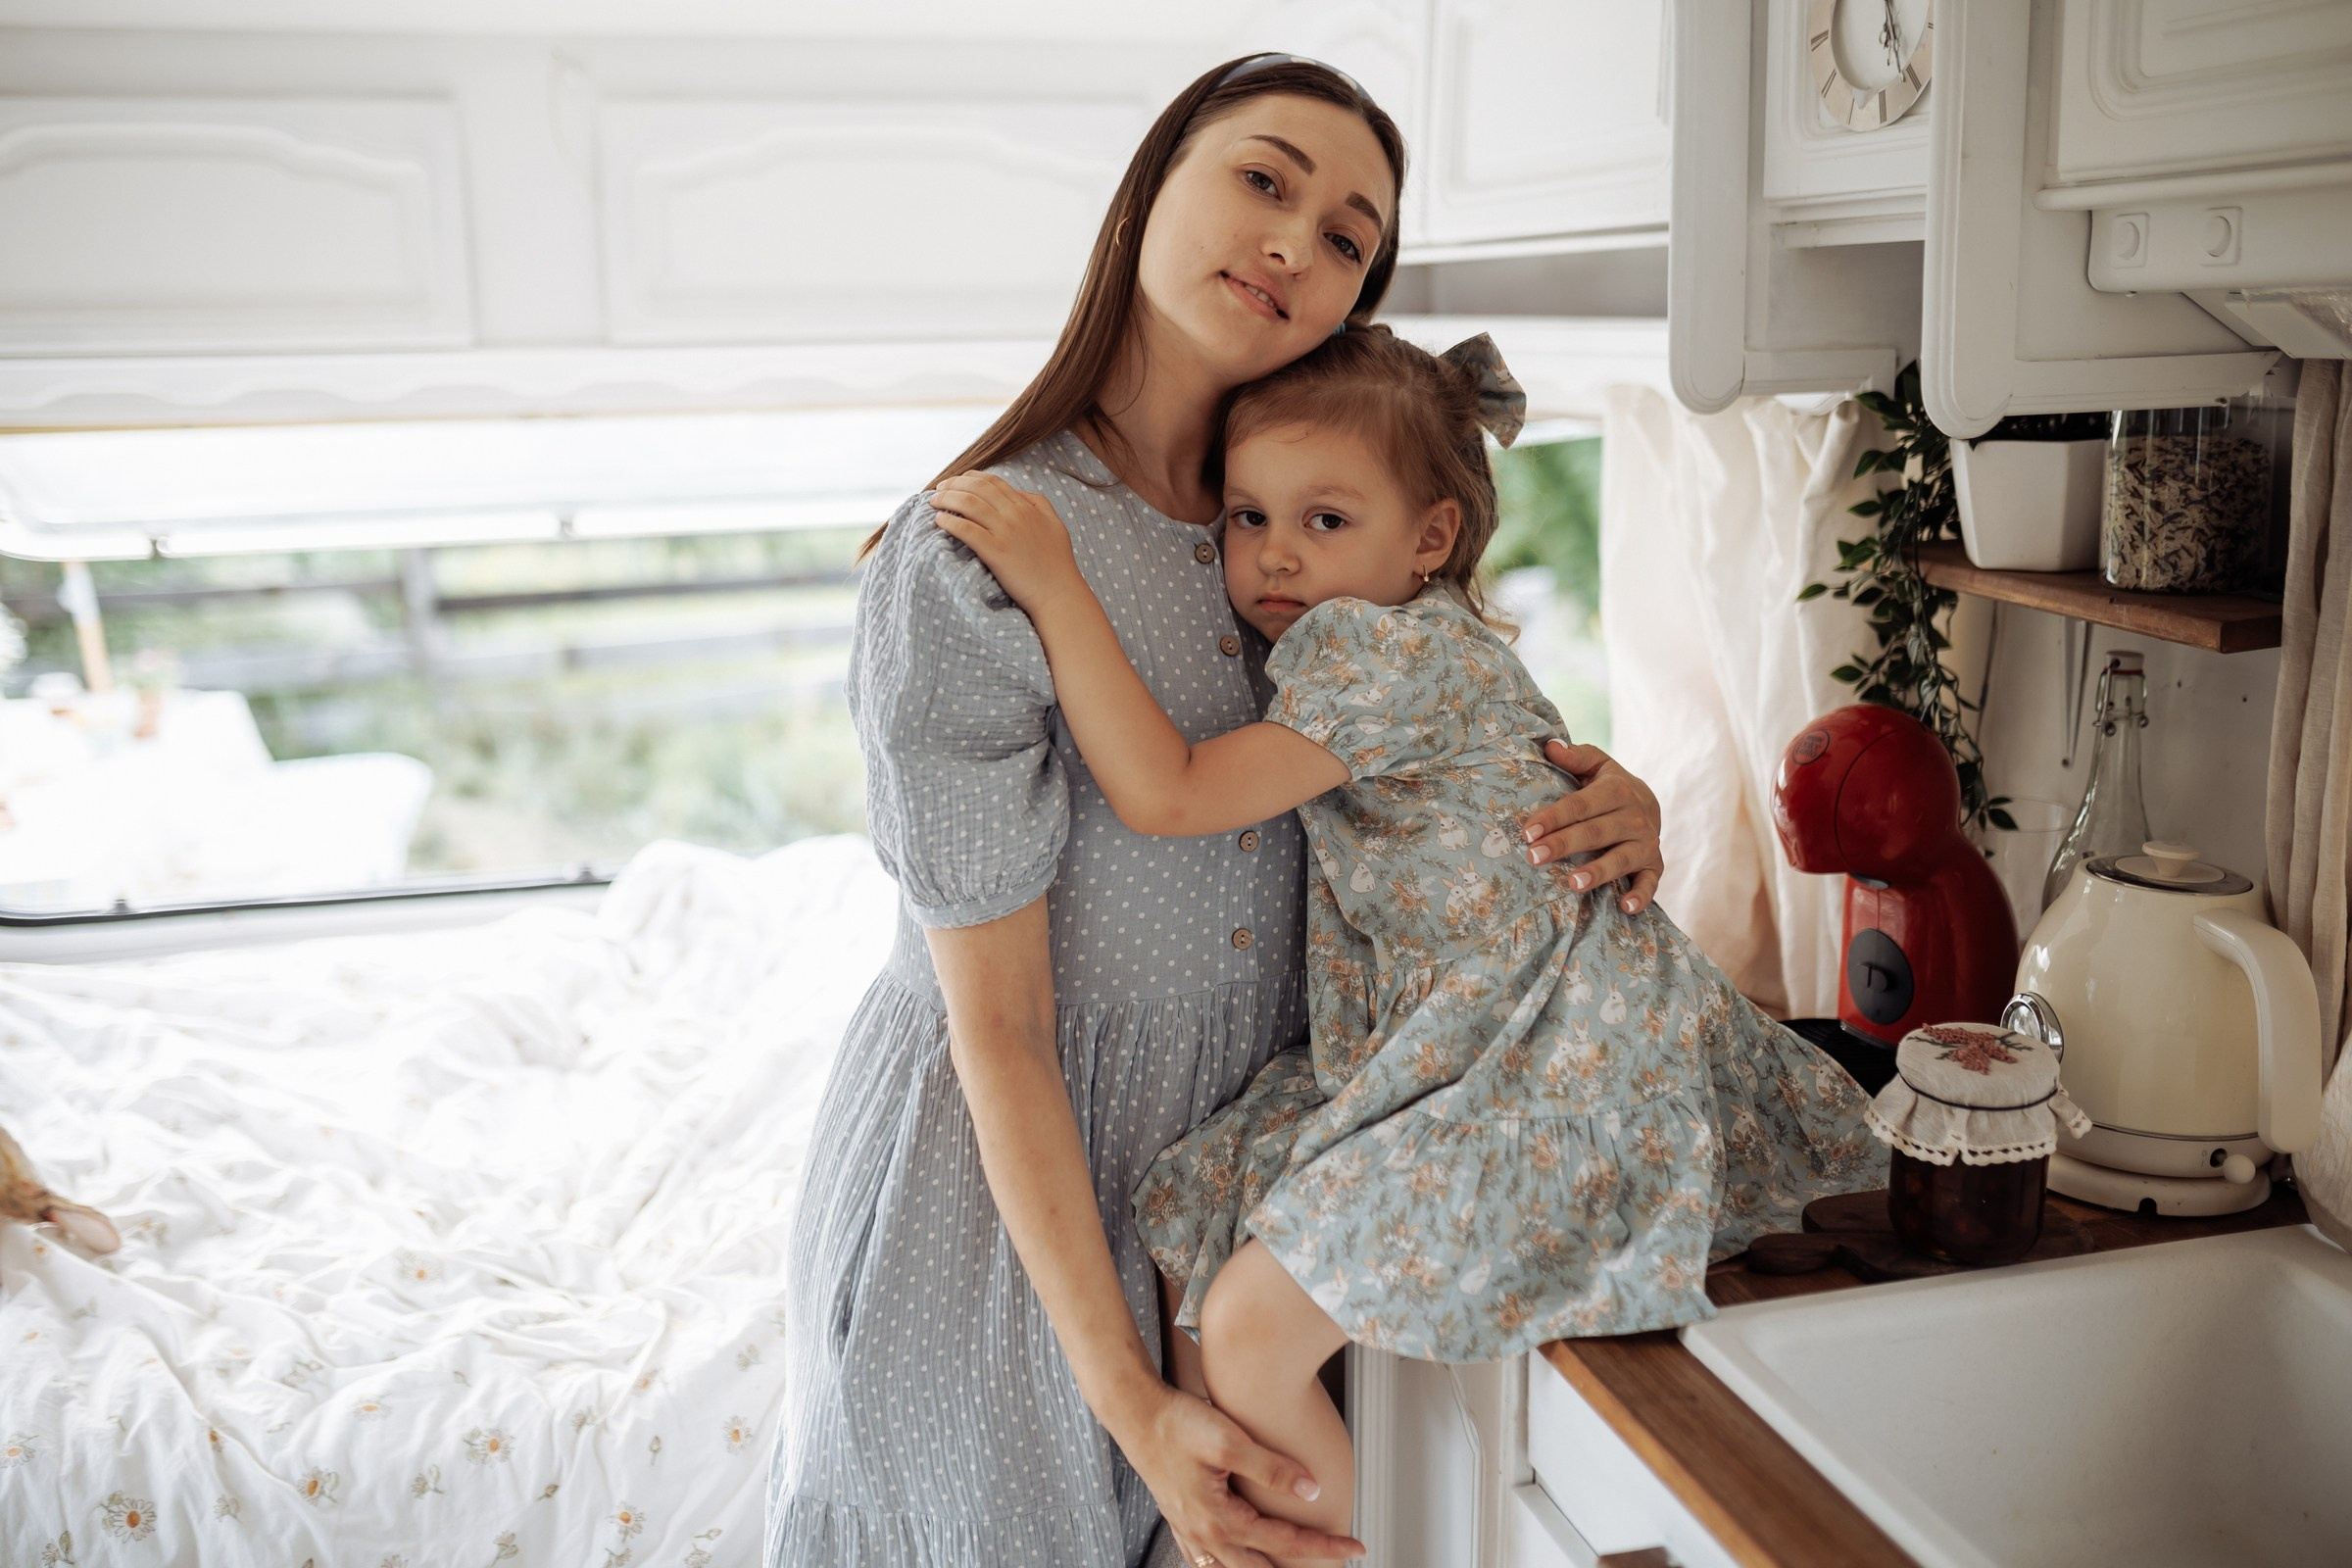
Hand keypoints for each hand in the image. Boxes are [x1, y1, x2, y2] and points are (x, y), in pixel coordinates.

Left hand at [929, 473, 1086, 615]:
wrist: (1058, 593)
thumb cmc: (1058, 563)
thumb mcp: (1055, 524)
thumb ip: (1038, 504)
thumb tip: (1019, 493)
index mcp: (1027, 507)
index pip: (993, 482)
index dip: (970, 478)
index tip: (956, 482)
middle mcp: (1015, 514)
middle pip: (977, 488)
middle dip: (953, 485)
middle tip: (938, 490)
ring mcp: (1005, 532)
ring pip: (969, 504)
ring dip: (947, 500)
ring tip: (933, 503)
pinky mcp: (996, 552)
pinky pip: (967, 530)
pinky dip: (950, 522)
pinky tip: (939, 522)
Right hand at [1115, 1382, 1364, 1567]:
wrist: (1135, 1413)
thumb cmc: (1178, 1422)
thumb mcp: (1229, 1439)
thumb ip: (1271, 1468)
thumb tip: (1312, 1490)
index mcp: (1220, 1519)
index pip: (1285, 1543)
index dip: (1325, 1546)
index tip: (1357, 1546)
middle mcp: (1204, 1534)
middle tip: (1333, 1563)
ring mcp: (1188, 1531)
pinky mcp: (1180, 1520)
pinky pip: (1207, 1560)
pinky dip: (1230, 1566)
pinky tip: (1236, 1561)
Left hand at [1526, 740, 1664, 914]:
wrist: (1650, 803)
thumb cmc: (1610, 786)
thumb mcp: (1597, 765)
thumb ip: (1577, 756)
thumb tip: (1551, 746)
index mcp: (1616, 790)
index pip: (1579, 805)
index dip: (1553, 818)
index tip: (1527, 831)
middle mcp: (1634, 816)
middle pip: (1595, 833)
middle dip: (1563, 845)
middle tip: (1534, 857)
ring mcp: (1645, 842)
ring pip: (1621, 859)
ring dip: (1598, 872)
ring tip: (1572, 884)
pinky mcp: (1654, 864)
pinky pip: (1650, 882)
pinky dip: (1641, 895)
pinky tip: (1625, 907)